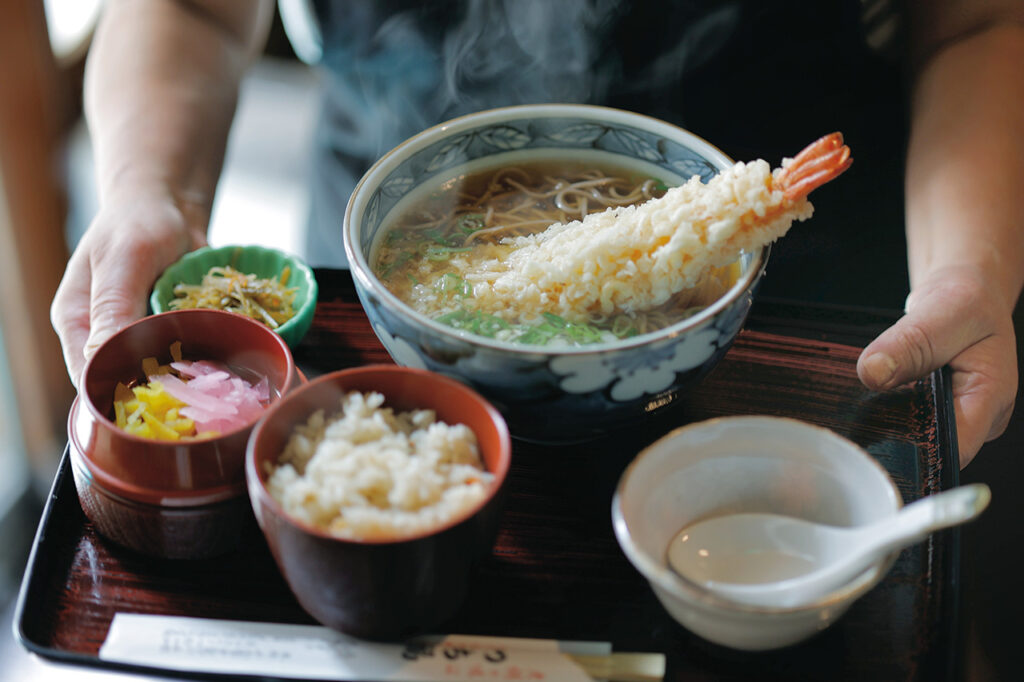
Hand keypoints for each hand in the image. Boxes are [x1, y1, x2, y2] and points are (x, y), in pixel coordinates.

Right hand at [50, 188, 207, 387]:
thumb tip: (99, 356)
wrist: (170, 204)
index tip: (151, 405)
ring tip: (211, 379)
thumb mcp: (123, 260)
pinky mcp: (171, 329)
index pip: (88, 375)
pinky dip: (204, 354)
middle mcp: (106, 334)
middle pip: (126, 380)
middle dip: (156, 389)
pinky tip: (223, 356)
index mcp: (78, 322)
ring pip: (160, 371)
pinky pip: (187, 352)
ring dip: (186, 375)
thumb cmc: (137, 222)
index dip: (115, 394)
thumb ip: (113, 306)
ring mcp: (141, 334)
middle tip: (189, 393)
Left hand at [857, 265, 1017, 467]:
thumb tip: (873, 372)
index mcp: (991, 397)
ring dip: (889, 422)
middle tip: (863, 413)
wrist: (963, 291)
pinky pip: (907, 420)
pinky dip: (888, 409)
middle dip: (897, 436)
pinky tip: (874, 396)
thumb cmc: (966, 300)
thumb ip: (908, 343)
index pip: (954, 449)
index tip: (878, 436)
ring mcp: (956, 415)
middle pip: (932, 448)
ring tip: (869, 399)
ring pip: (915, 435)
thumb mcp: (942, 311)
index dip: (917, 452)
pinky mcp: (936, 410)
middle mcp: (977, 415)